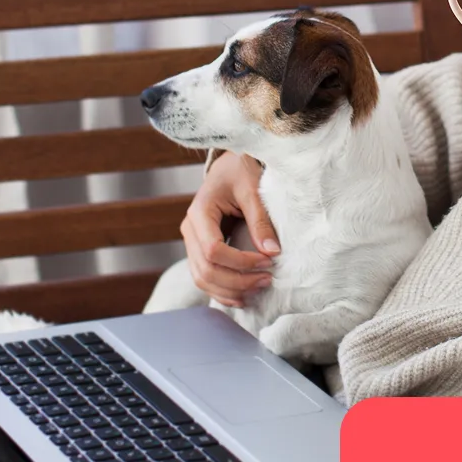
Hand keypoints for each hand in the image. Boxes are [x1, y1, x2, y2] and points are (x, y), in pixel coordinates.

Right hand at [180, 151, 279, 307]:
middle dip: (238, 280)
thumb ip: (260, 220)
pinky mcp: (200, 249)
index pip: (214, 250)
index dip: (241, 262)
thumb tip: (272, 252)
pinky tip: (243, 296)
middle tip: (268, 279)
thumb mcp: (252, 188)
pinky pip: (205, 277)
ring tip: (259, 288)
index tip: (269, 261)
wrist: (230, 164)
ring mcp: (192, 241)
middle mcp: (190, 230)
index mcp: (199, 212)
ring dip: (230, 290)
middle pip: (206, 270)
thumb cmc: (240, 170)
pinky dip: (222, 290)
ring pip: (202, 278)